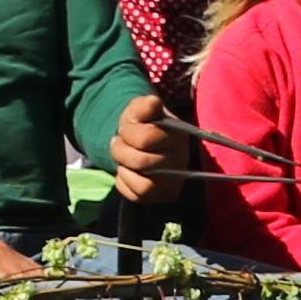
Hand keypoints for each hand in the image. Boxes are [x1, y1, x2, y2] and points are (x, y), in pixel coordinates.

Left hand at [105, 89, 188, 204]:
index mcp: (179, 135)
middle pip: (142, 163)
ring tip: (123, 160)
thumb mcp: (139, 110)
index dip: (128, 134)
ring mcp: (174, 181)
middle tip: (118, 144)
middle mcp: (182, 160)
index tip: (126, 129)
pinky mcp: (163, 195)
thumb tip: (152, 102)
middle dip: (121, 152)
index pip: (146, 139)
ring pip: (144, 185)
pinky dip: (125, 183)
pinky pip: (138, 197)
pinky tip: (128, 172)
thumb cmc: (141, 124)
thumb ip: (144, 106)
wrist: (140, 142)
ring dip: (124, 170)